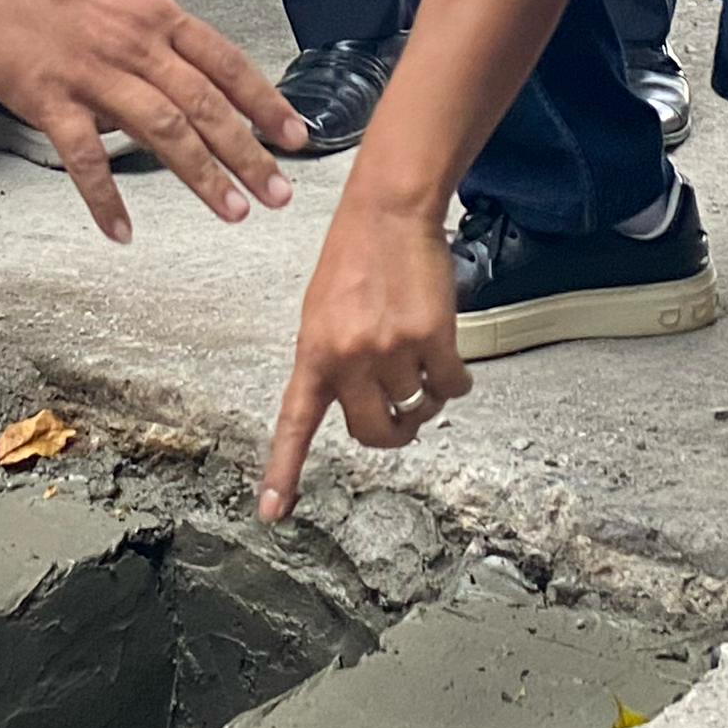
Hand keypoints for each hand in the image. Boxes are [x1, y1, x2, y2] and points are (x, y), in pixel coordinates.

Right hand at [0, 0, 303, 239]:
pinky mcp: (51, 101)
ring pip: (163, 131)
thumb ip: (157, 19)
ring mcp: (95, 75)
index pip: (228, 65)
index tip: (293, 135)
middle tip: (277, 192)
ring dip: (202, 176)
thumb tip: (185, 47)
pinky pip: (85, 158)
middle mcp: (135, 46)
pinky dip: (105, 197)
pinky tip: (121, 227)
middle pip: (206, 106)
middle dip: (249, 154)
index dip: (265, 104)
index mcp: (157, 17)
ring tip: (232, 209)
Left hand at [260, 191, 469, 516]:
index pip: (295, 425)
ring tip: (420, 355)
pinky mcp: (431, 337)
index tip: (272, 515)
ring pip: (419, 406)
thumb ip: (331, 361)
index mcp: (313, 355)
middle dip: (394, 430)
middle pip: (375, 432)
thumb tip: (359, 405)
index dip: (283, 473)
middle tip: (403, 416)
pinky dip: (455, 380)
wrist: (388, 213)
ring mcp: (390, 350)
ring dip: (426, 393)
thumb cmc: (354, 259)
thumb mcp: (321, 313)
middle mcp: (348, 358)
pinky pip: (451, 386)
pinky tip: (447, 355)